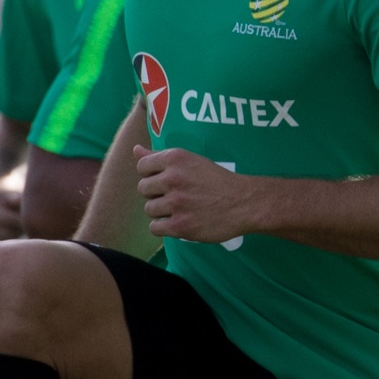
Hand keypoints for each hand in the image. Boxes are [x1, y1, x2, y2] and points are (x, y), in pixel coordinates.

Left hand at [137, 147, 261, 243]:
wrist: (243, 202)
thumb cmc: (216, 180)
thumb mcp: (190, 160)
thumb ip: (160, 156)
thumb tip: (135, 150)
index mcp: (175, 158)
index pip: (142, 166)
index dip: (152, 175)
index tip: (167, 180)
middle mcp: (173, 178)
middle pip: (143, 189)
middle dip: (156, 193)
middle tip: (176, 196)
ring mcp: (176, 203)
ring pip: (149, 209)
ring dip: (161, 211)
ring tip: (180, 209)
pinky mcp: (180, 225)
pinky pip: (155, 228)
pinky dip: (164, 227)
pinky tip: (178, 221)